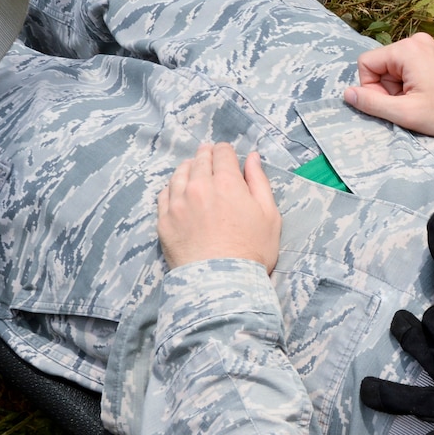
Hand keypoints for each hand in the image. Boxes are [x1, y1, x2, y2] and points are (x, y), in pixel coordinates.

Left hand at [157, 143, 281, 272]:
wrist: (222, 282)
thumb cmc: (252, 251)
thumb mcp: (269, 215)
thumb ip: (259, 182)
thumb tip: (253, 158)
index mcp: (227, 182)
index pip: (222, 152)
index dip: (226, 152)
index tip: (228, 158)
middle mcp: (199, 186)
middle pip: (199, 159)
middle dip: (207, 156)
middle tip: (210, 160)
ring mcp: (178, 203)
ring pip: (179, 173)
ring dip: (188, 169)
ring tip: (194, 175)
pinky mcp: (164, 220)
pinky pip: (164, 194)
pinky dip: (172, 189)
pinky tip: (180, 194)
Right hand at [343, 33, 433, 139]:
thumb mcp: (406, 113)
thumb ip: (372, 103)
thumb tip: (347, 94)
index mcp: (407, 49)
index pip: (366, 63)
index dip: (371, 87)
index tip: (392, 103)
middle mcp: (416, 40)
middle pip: (380, 65)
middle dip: (388, 88)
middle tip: (409, 104)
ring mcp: (426, 45)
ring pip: (392, 68)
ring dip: (399, 88)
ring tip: (420, 100)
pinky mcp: (432, 53)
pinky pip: (406, 67)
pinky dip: (410, 83)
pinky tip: (426, 95)